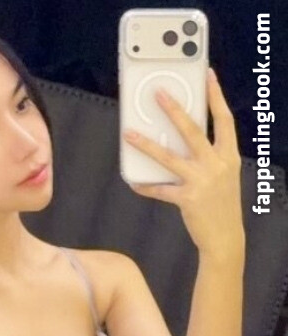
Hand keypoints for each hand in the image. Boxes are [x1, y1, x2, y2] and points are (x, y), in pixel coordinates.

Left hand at [123, 67, 244, 255]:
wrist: (226, 238)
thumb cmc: (221, 205)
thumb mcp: (223, 176)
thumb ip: (208, 157)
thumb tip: (180, 140)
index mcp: (229, 156)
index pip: (224, 119)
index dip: (216, 96)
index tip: (208, 75)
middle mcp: (217, 165)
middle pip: (193, 130)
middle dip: (174, 109)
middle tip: (158, 93)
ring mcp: (202, 181)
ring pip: (169, 157)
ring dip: (146, 145)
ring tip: (129, 134)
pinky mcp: (187, 199)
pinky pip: (160, 189)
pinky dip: (146, 186)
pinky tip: (133, 182)